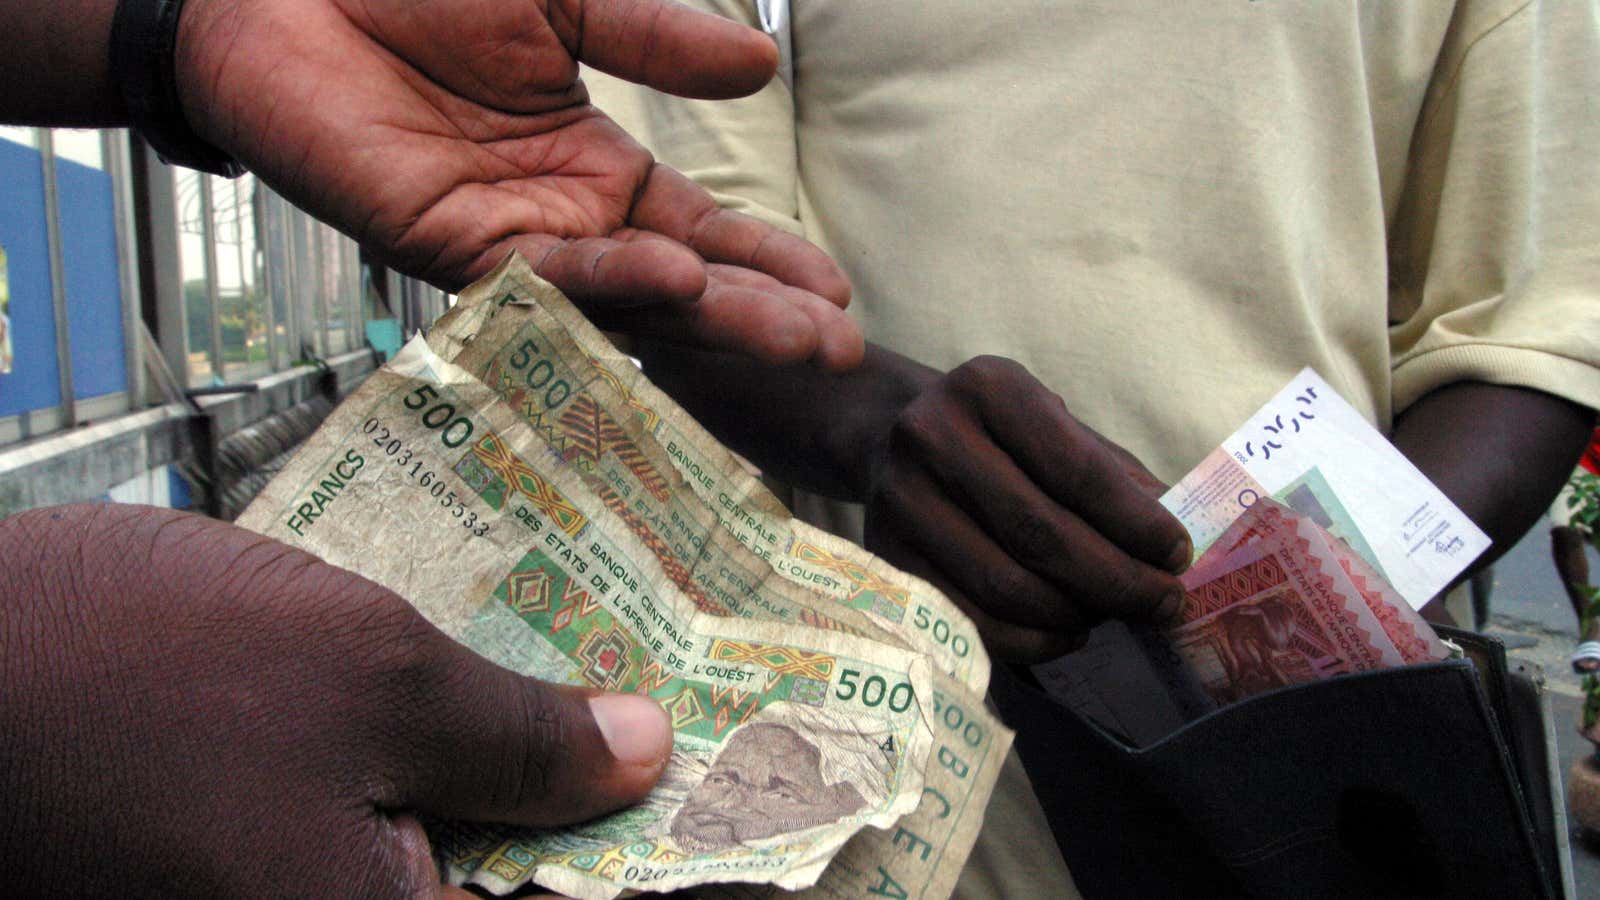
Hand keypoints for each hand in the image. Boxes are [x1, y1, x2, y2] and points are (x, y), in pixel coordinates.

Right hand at [1, 503, 671, 896]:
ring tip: (623, 690)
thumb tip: (645, 756)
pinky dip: (456, 764)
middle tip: (697, 720)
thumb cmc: (138, 675)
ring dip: (537, 779)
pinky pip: (391, 822)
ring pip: (460, 849)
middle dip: (614, 808)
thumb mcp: (368, 680)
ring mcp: (297, 888)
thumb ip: (520, 738)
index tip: (762, 795)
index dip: (687, 862)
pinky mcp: (259, 849)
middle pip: (528, 880)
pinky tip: (498, 687)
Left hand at [176, 0, 860, 369]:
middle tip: (836, 348)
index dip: (769, 264)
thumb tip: (757, 67)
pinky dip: (611, 273)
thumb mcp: (566, 1)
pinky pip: (542, 273)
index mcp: (596, 170)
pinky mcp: (446, 246)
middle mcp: (563, 221)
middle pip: (681, 284)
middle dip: (761, 315)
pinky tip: (677, 273)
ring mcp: (509, 241)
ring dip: (710, 315)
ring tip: (793, 332)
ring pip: (624, 296)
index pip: (703, 233)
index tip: (839, 294)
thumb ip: (655, 40)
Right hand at [862, 356, 1191, 661]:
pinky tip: (1068, 632)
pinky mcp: (885, 556)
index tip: (1179, 557)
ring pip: (1006, 584)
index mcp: (988, 388)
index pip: (1077, 468)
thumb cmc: (999, 438)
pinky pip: (971, 620)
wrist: (890, 438)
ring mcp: (900, 498)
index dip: (1136, 522)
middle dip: (1118, 580)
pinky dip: (1032, 641)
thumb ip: (1114, 477)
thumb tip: (1176, 550)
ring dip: (1077, 613)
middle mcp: (931, 434)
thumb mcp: (1055, 427)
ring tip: (1115, 616)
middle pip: (1041, 532)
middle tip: (1166, 605)